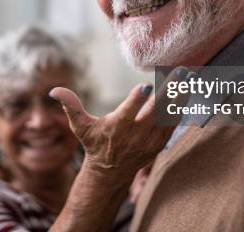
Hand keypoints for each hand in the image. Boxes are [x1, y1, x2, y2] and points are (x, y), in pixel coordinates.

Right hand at [49, 67, 188, 182]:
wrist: (110, 172)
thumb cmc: (93, 144)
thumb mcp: (80, 126)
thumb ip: (71, 106)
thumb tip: (54, 90)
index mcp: (117, 127)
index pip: (128, 113)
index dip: (136, 100)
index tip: (146, 87)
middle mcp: (136, 134)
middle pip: (156, 111)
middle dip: (169, 91)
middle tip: (180, 72)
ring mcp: (151, 139)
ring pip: (170, 116)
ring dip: (180, 96)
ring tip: (188, 78)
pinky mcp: (160, 142)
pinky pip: (174, 123)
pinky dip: (181, 108)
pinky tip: (187, 91)